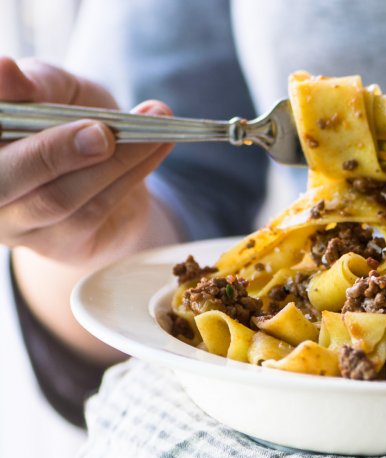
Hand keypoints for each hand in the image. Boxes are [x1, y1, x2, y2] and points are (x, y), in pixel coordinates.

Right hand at [0, 56, 174, 264]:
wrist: (110, 173)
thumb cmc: (73, 123)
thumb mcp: (58, 91)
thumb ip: (37, 84)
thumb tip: (5, 71)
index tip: (7, 71)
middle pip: (5, 177)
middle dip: (55, 150)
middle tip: (102, 133)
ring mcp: (15, 224)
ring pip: (57, 198)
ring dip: (112, 164)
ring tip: (152, 134)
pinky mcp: (56, 244)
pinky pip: (93, 211)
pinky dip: (130, 177)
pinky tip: (157, 148)